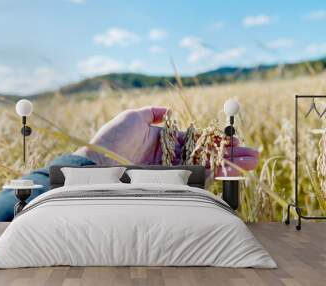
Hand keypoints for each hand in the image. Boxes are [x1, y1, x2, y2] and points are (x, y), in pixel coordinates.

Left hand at [74, 106, 258, 174]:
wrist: (96, 164)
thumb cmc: (112, 138)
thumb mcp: (131, 117)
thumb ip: (151, 112)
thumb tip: (169, 110)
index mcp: (162, 141)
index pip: (195, 140)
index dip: (214, 139)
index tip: (233, 138)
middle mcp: (168, 158)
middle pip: (204, 155)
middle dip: (228, 154)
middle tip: (252, 154)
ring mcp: (169, 171)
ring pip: (203, 167)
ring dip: (227, 164)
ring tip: (250, 161)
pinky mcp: (167, 182)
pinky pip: (194, 178)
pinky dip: (213, 174)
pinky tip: (231, 170)